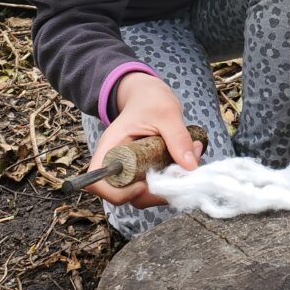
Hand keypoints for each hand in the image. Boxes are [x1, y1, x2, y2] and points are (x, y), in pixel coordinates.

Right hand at [85, 71, 202, 208]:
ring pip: (144, 194)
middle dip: (156, 192)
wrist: (148, 94)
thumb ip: (178, 138)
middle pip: (126, 195)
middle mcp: (117, 163)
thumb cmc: (150, 99)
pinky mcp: (144, 171)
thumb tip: (190, 167)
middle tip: (182, 172)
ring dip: (169, 186)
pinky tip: (187, 160)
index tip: (143, 185)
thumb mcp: (166, 113)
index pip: (98, 183)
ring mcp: (130, 169)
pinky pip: (155, 185)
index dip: (118, 193)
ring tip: (191, 159)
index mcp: (111, 148)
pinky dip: (173, 180)